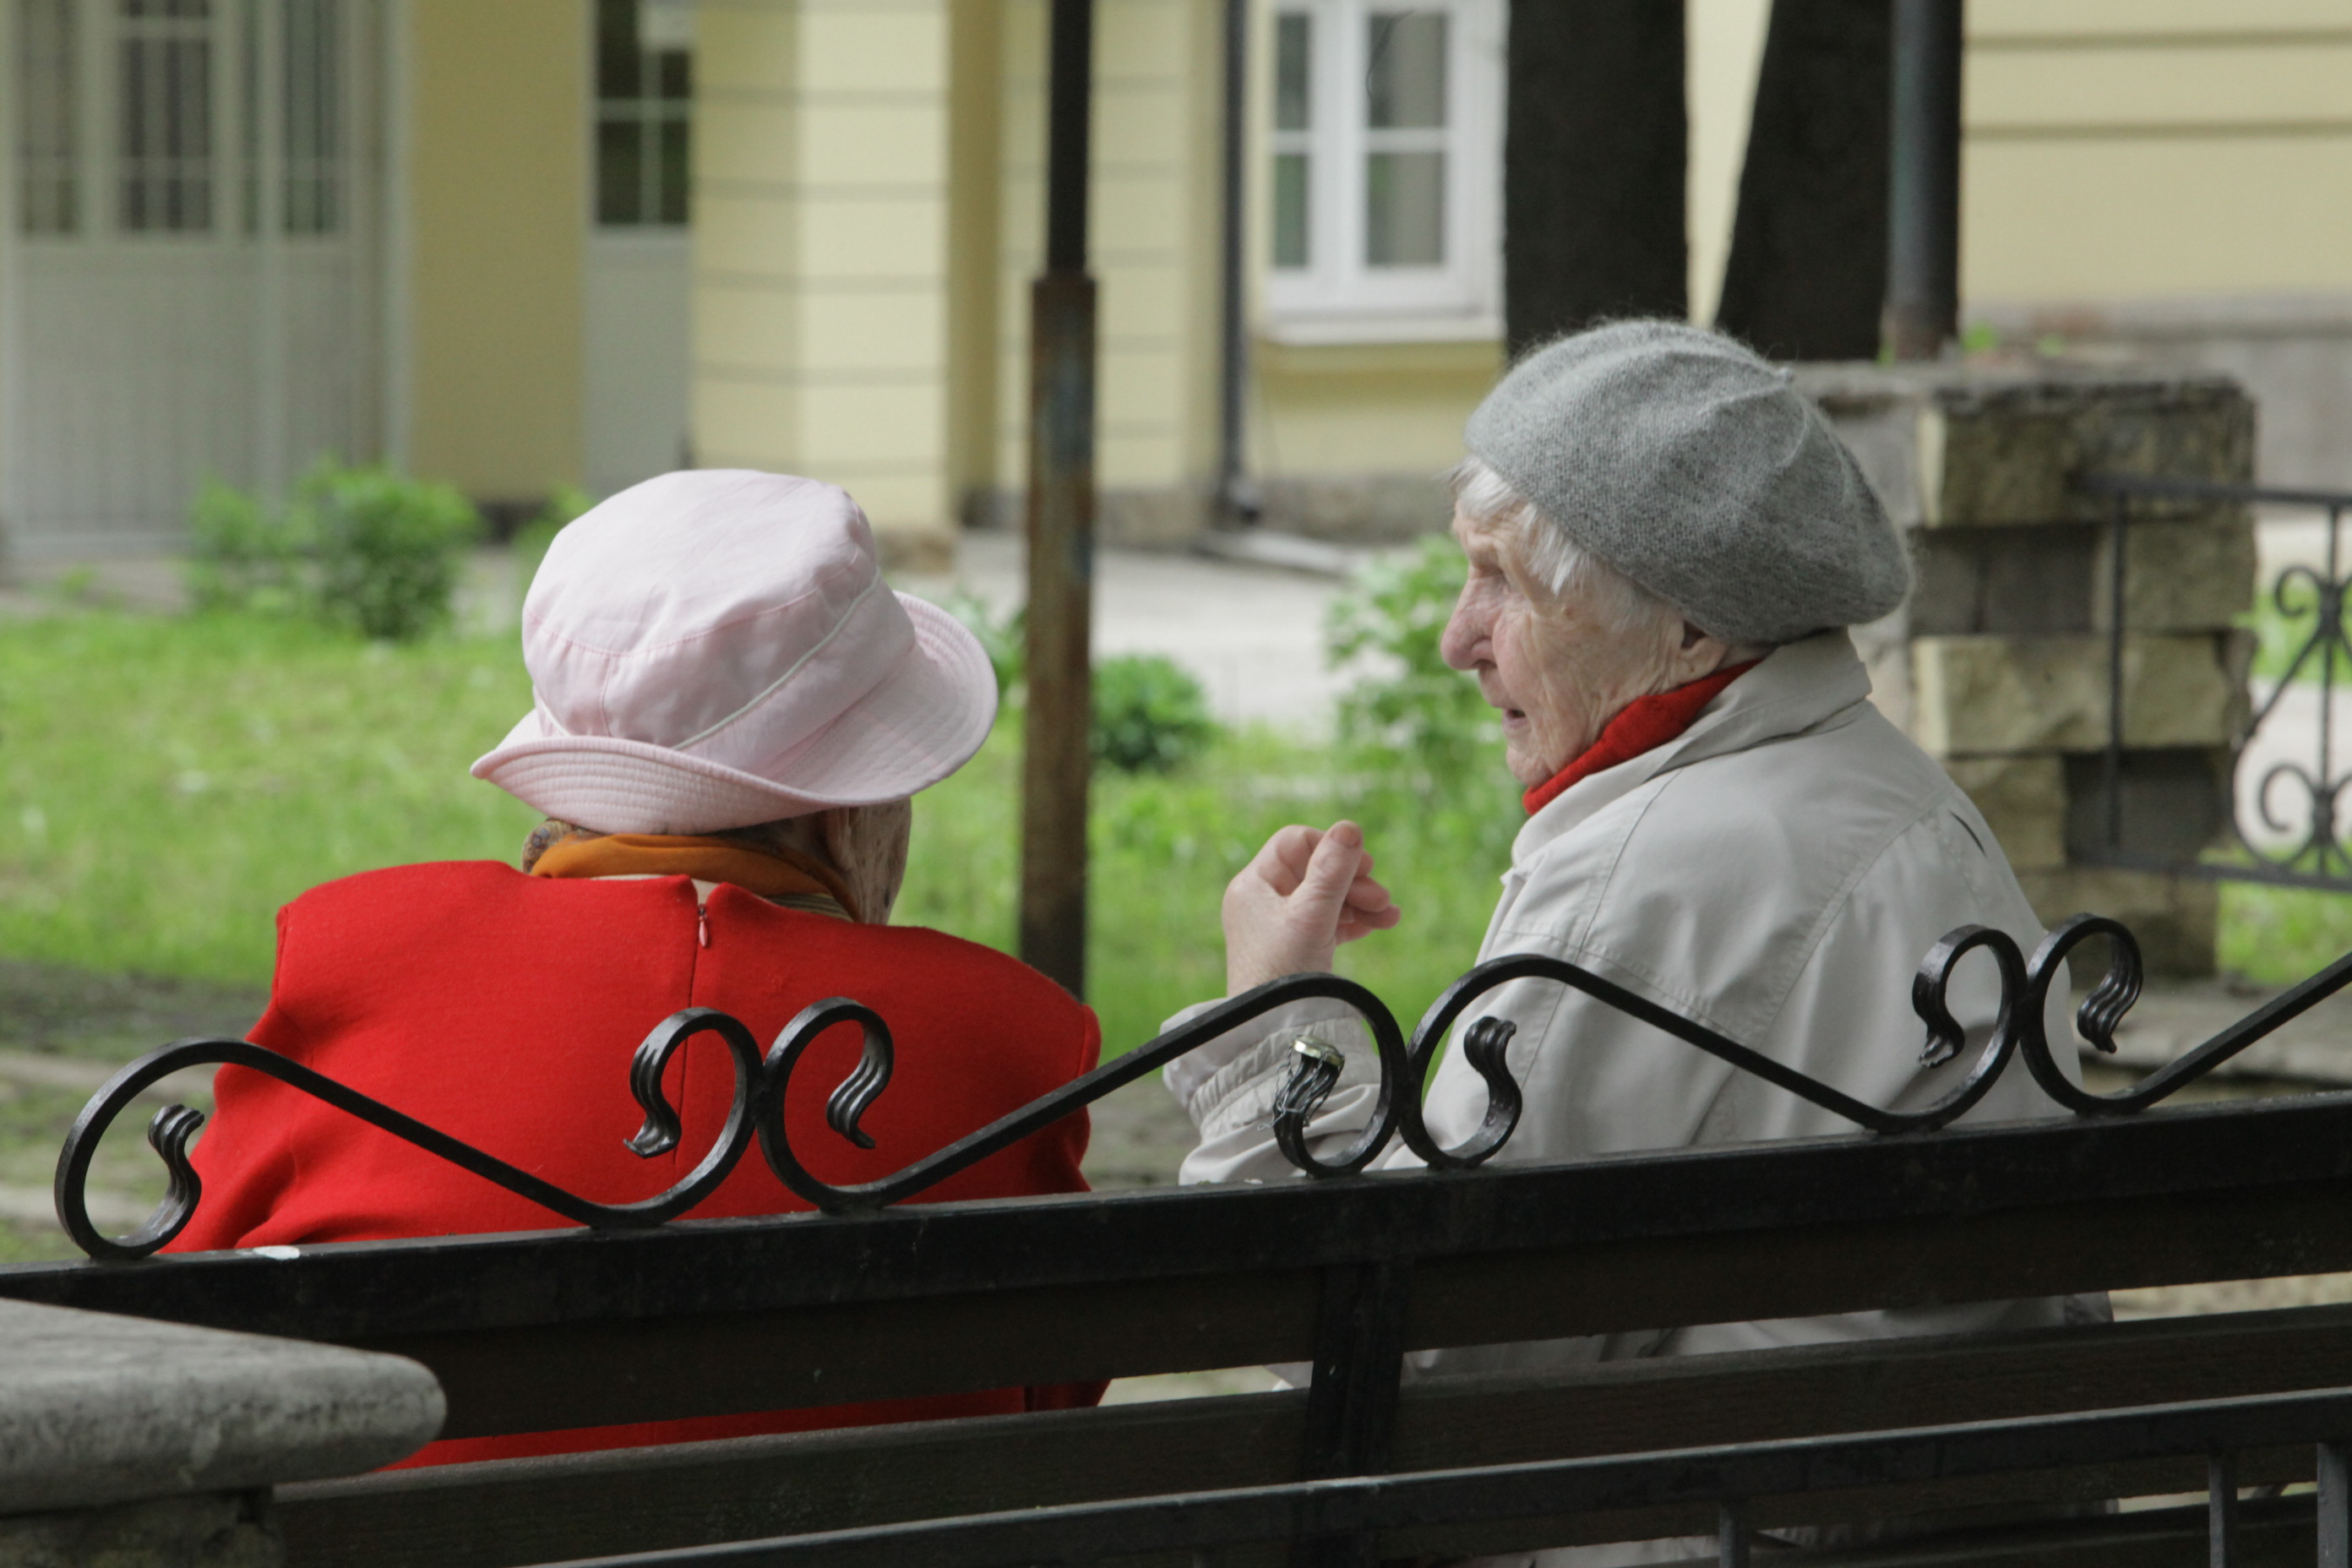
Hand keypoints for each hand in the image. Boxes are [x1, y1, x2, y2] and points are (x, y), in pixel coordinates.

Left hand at [1221, 821, 1401, 994]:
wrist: (1275, 1030)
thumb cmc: (1283, 972)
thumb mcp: (1312, 914)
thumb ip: (1333, 870)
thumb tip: (1350, 827)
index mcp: (1254, 884)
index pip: (1296, 842)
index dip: (1332, 848)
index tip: (1364, 865)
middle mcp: (1262, 901)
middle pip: (1315, 870)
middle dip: (1353, 880)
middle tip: (1381, 898)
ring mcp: (1278, 925)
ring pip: (1326, 897)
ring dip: (1360, 901)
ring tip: (1388, 915)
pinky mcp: (1295, 947)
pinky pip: (1327, 921)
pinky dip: (1352, 921)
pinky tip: (1376, 925)